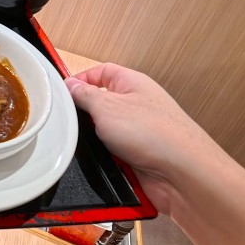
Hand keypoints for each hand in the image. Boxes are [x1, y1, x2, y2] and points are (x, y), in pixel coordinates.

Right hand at [64, 64, 226, 214]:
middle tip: (69, 121)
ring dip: (95, 141)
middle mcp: (137, 106)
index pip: (101, 72)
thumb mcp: (107, 106)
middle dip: (85, 115)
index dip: (81, 79)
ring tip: (87, 144)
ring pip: (104, 133)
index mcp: (132, 84)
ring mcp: (137, 133)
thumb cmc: (156, 133)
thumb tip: (70, 86)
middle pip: (101, 104)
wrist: (181, 173)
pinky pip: (111, 155)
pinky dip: (104, 160)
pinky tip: (100, 162)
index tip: (62, 92)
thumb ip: (84, 95)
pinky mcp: (137, 157)